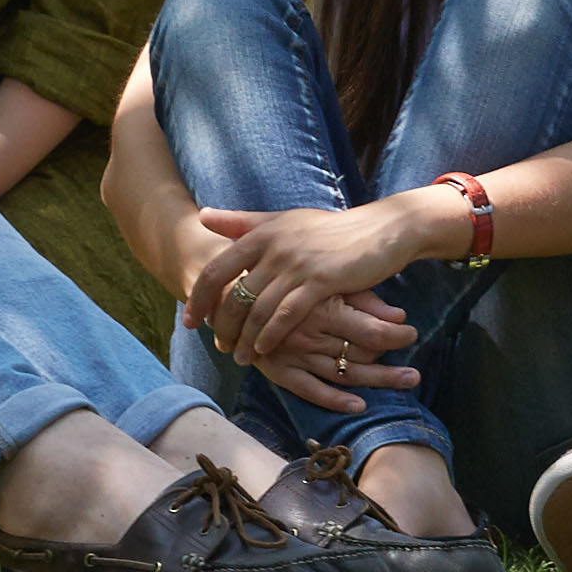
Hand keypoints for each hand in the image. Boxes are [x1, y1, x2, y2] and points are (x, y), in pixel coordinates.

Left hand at [182, 202, 423, 407]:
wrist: (381, 231)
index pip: (216, 268)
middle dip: (221, 324)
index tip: (190, 320)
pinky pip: (286, 315)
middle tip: (218, 345)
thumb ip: (242, 222)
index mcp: (262, 232)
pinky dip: (271, 335)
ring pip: (257, 308)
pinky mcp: (320, 281)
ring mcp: (297, 263)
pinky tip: (264, 350)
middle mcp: (274, 246)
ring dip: (245, 337)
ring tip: (239, 357)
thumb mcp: (284, 221)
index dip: (199, 297)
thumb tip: (201, 215)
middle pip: (233, 293)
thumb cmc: (330, 230)